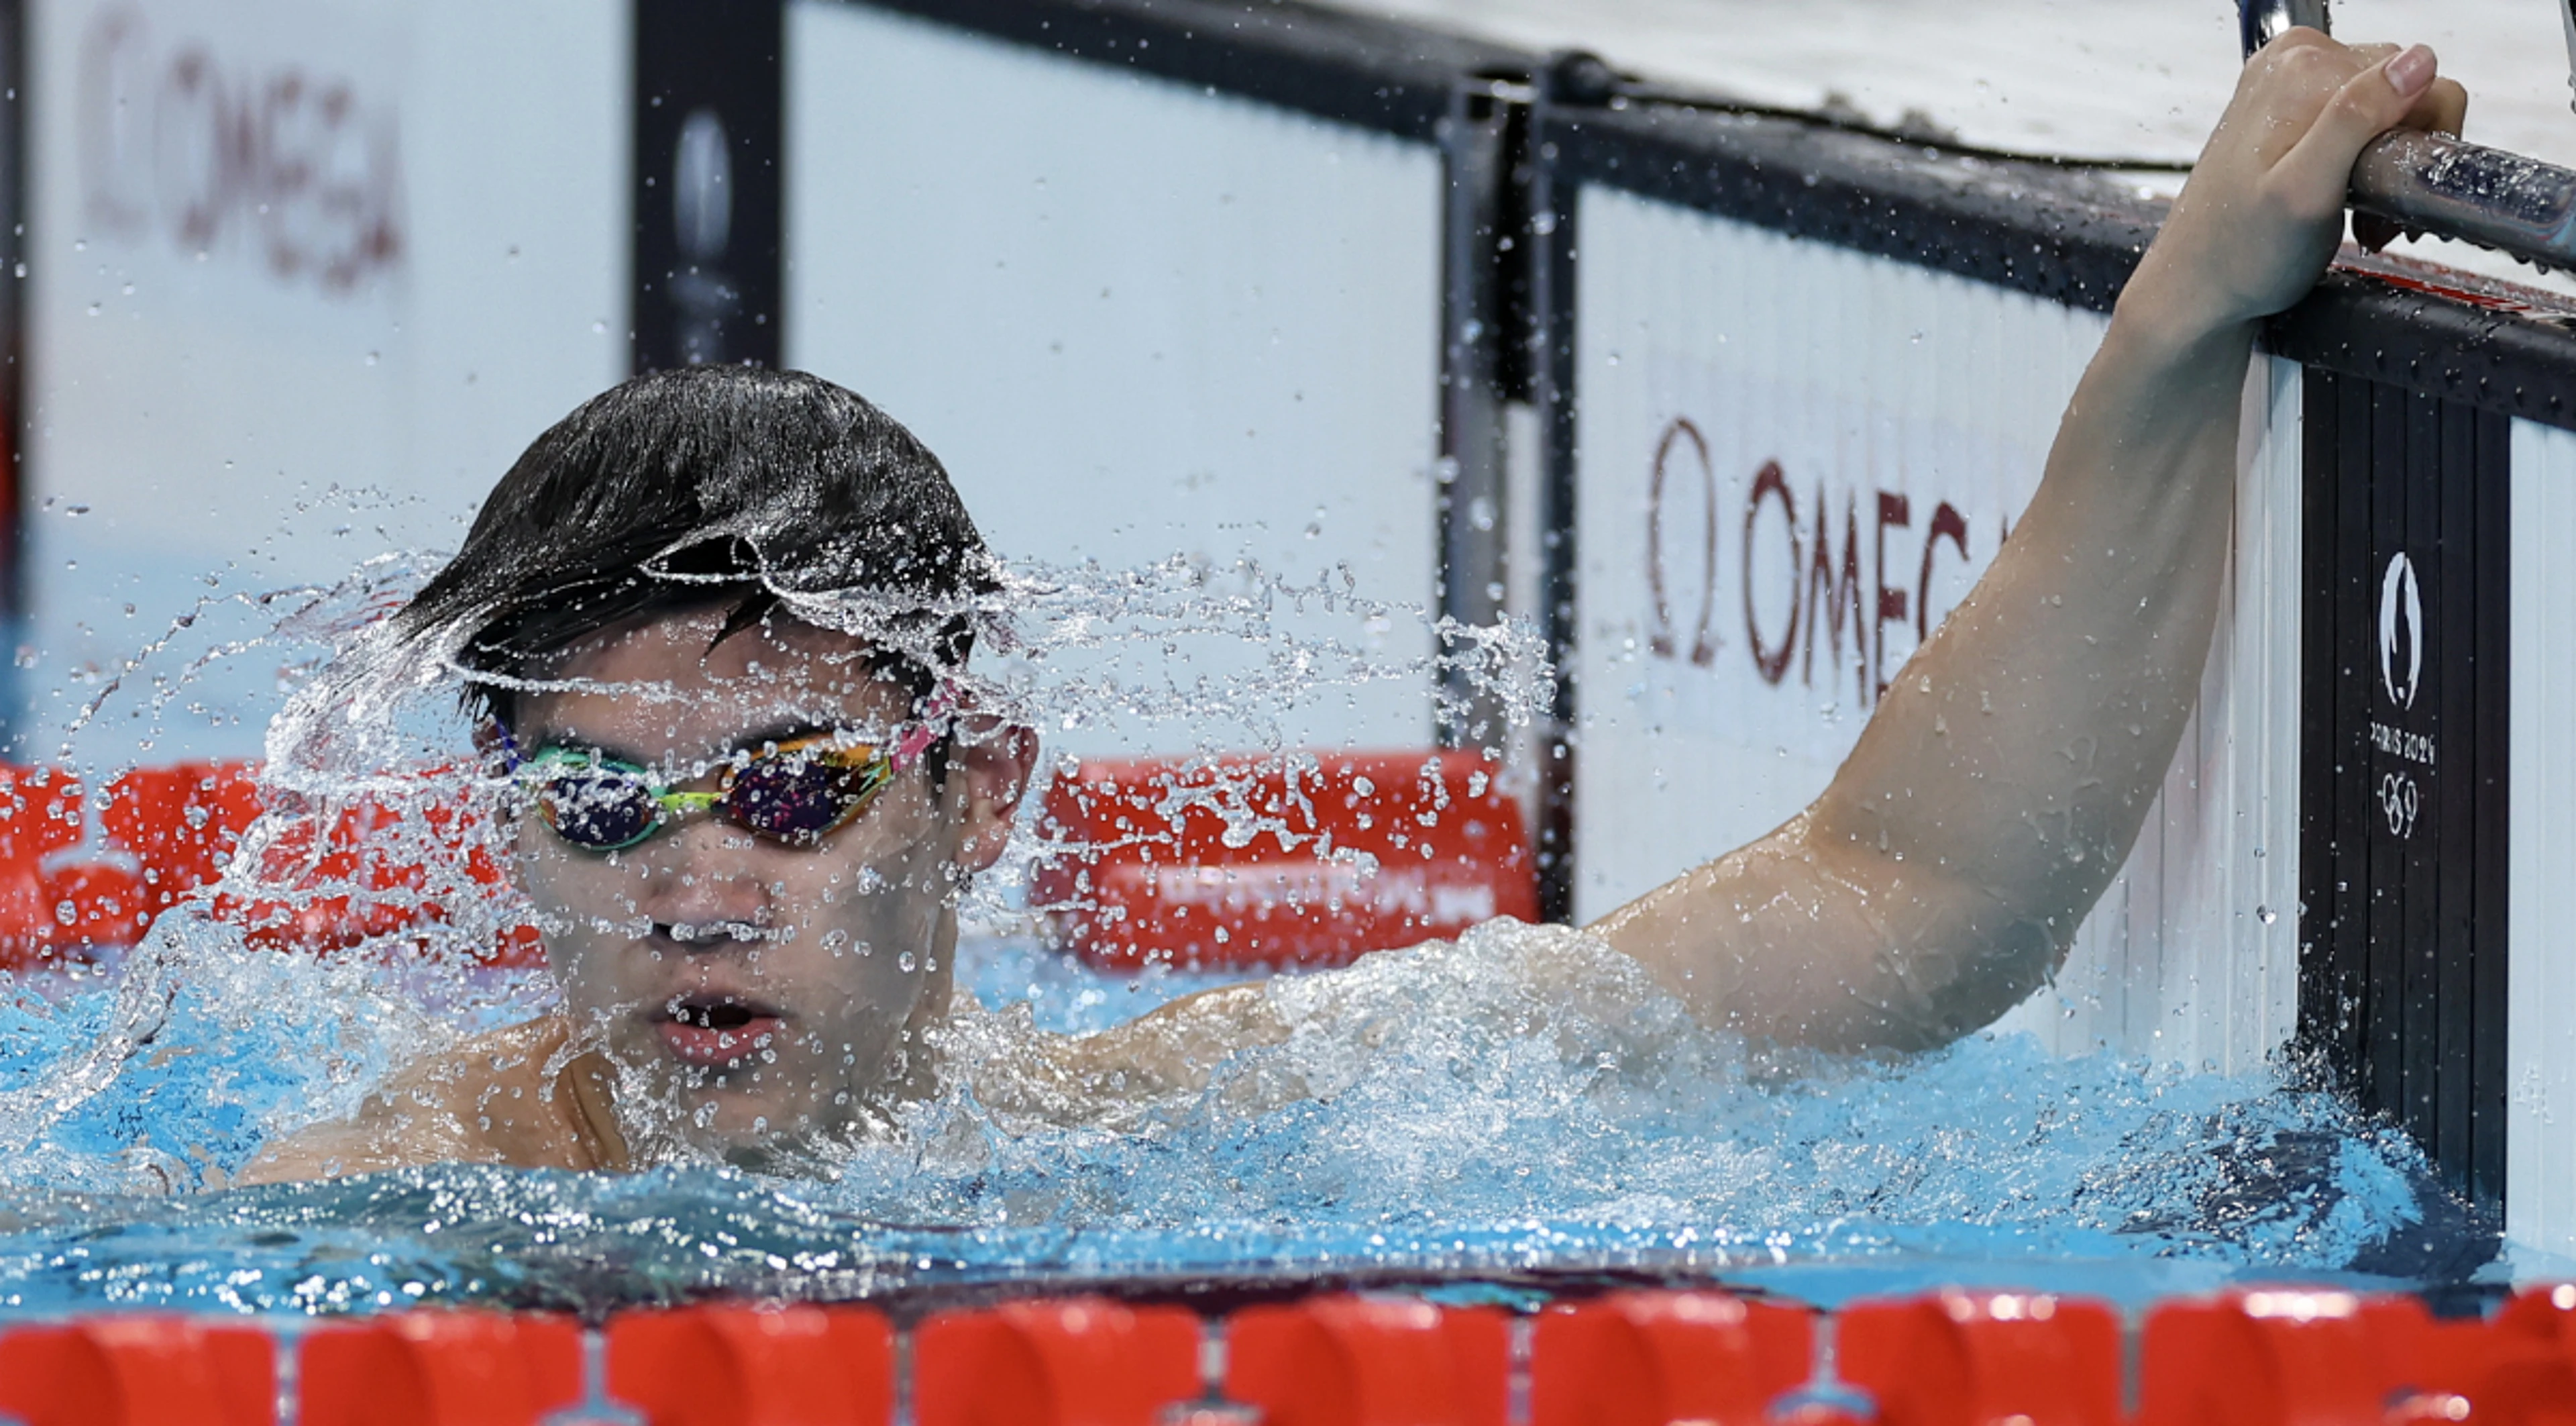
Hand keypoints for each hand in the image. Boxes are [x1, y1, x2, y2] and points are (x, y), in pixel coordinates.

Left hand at [2124, 30, 2467, 342]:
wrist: (2197, 288)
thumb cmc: (2240, 254)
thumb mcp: (2307, 190)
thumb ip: (2357, 119)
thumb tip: (2416, 63)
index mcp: (2301, 67)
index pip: (2416, 75)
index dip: (2420, 141)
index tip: (2393, 193)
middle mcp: (2294, 63)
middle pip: (2404, 91)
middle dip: (2403, 157)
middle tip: (2376, 214)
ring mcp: (2290, 86)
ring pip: (2388, 111)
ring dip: (2388, 169)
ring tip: (2361, 216)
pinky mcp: (2291, 112)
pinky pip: (2361, 123)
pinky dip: (2367, 166)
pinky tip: (2348, 201)